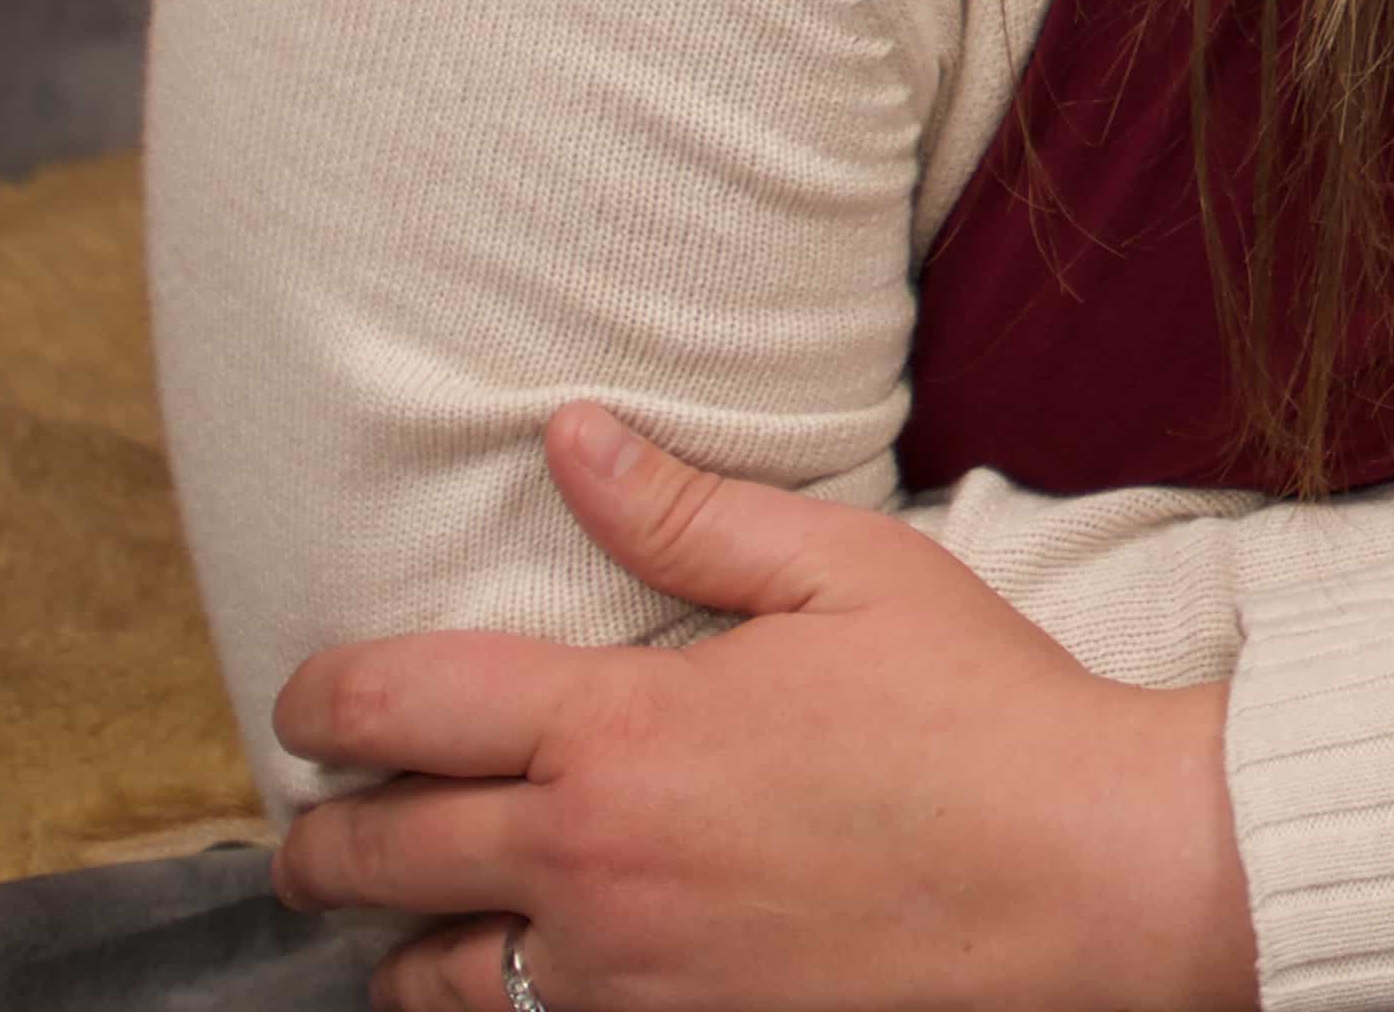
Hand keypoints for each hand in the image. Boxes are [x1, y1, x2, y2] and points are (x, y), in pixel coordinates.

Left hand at [272, 404, 1261, 1011]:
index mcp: (623, 733)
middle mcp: (591, 866)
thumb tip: (571, 438)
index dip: (317, 701)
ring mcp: (624, 978)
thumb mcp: (852, 574)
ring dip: (397, 947)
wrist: (1087, 879)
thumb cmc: (984, 714)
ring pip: (425, 984)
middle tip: (321, 826)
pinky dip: (496, 1009)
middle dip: (317, 840)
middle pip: (369, 862)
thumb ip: (690, 517)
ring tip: (415, 919)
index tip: (306, 702)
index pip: (394, 710)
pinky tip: (518, 980)